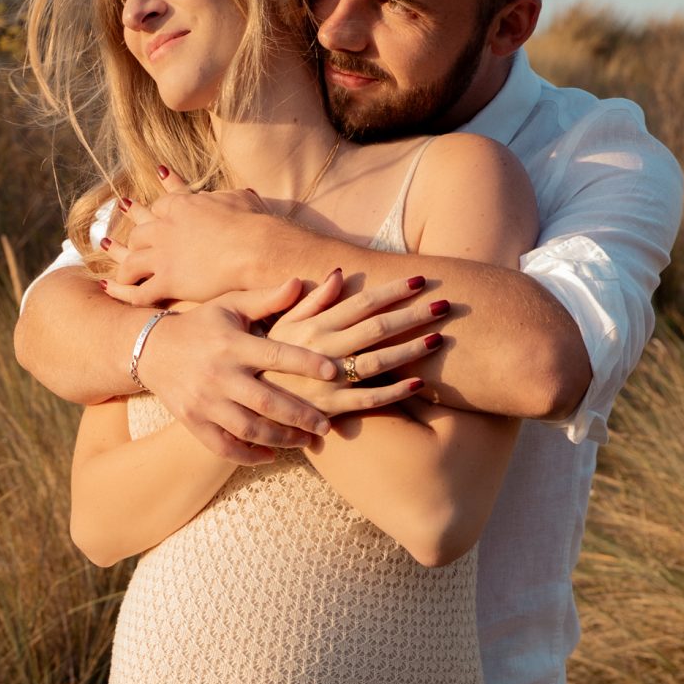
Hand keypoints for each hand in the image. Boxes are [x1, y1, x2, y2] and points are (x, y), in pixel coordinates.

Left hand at [105, 178, 274, 304]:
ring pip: (131, 261)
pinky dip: (123, 293)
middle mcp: (167, 228)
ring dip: (123, 269)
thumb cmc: (255, 224)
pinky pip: (138, 291)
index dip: (150, 211)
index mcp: (183, 206)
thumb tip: (240, 193)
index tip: (140, 209)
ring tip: (117, 277)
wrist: (256, 249)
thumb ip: (230, 197)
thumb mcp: (240, 199)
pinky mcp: (168, 281)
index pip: (159, 206)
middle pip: (139, 233)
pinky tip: (115, 294)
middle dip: (131, 239)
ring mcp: (164, 255)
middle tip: (115, 241)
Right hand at [136, 286, 350, 462]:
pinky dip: (248, 455)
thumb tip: (298, 282)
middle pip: (266, 401)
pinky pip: (224, 446)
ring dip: (281, 439)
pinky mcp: (193, 422)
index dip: (306, 363)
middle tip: (326, 425)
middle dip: (300, 415)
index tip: (333, 372)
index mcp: (233, 345)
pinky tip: (271, 455)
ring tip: (306, 441)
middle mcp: (219, 375)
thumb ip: (266, 300)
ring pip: (249, 429)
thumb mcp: (230, 306)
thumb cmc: (201, 324)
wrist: (152, 348)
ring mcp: (204, 402)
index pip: (275, 355)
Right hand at [263, 269, 449, 408]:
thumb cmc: (260, 355)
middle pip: (375, 329)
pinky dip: (394, 393)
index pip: (360, 303)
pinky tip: (420, 383)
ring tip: (440, 339)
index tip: (420, 280)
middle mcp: (320, 351)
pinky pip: (367, 402)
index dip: (391, 291)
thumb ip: (309, 300)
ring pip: (376, 364)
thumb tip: (339, 273)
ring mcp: (326, 383)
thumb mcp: (277, 322)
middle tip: (446, 305)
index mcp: (311, 327)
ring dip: (410, 351)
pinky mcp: (327, 410)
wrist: (238, 398)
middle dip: (412, 316)